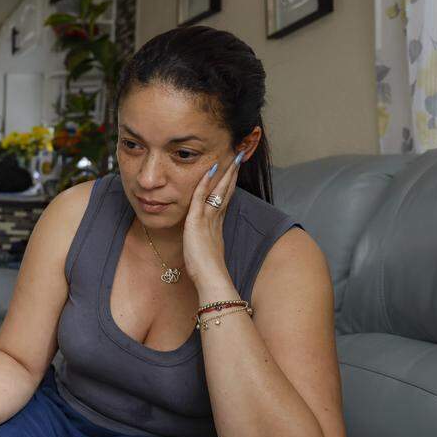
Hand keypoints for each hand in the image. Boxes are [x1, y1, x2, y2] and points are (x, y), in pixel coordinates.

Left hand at [183, 152, 242, 283]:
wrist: (211, 279)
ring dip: (225, 173)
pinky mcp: (198, 222)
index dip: (228, 186)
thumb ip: (205, 244)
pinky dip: (205, 182)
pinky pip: (202, 197)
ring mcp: (208, 219)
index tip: (233, 173)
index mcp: (216, 226)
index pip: (223, 200)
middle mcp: (215, 220)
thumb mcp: (205, 253)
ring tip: (232, 157)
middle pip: (225, 192)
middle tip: (238, 158)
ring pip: (218, 190)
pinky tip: (211, 170)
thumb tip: (203, 244)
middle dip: (232, 174)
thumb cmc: (206, 271)